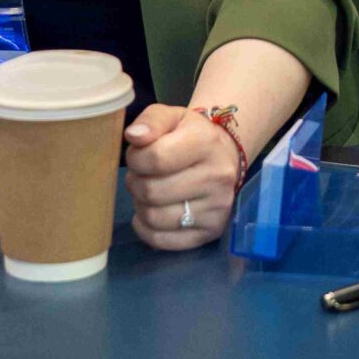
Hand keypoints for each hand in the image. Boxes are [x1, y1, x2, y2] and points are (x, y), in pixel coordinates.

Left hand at [123, 104, 237, 248]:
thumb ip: (150, 121)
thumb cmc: (191, 136)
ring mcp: (217, 208)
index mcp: (206, 142)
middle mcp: (218, 177)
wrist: (224, 156)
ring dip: (140, 205)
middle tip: (142, 175)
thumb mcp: (171, 117)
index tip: (138, 156)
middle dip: (136, 182)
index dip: (135, 159)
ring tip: (149, 192)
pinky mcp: (211, 232)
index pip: (156, 158)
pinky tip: (151, 212)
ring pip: (154, 218)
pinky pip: (161, 241)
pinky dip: (146, 229)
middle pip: (152, 191)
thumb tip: (133, 137)